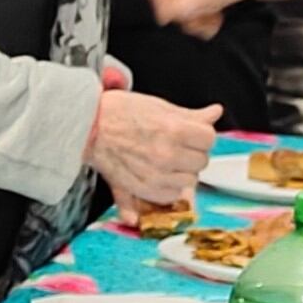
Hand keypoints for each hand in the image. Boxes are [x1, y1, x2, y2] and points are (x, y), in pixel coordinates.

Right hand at [85, 87, 217, 202]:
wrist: (87, 127)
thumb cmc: (118, 113)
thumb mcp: (158, 106)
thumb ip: (191, 115)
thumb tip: (215, 112)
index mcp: (175, 130)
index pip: (209, 138)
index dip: (201, 134)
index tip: (192, 133)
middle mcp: (168, 155)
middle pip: (201, 161)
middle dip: (192, 153)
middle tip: (176, 145)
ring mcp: (156, 175)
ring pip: (189, 181)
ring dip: (181, 172)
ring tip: (165, 160)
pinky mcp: (143, 190)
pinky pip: (171, 196)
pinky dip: (168, 189)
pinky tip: (158, 175)